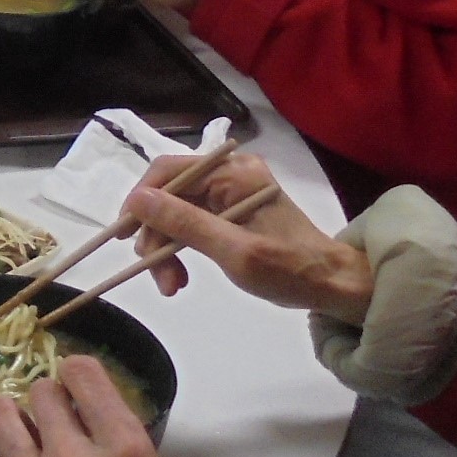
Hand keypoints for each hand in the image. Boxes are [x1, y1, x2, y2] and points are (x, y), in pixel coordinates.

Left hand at [0, 354, 195, 456]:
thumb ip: (126, 449)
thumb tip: (94, 423)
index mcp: (124, 450)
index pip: (81, 373)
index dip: (76, 377)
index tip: (74, 388)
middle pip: (40, 392)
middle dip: (49, 406)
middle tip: (54, 430)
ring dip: (11, 422)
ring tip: (21, 443)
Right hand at [126, 152, 376, 323]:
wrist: (334, 285)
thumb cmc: (289, 270)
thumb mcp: (234, 251)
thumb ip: (184, 223)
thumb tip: (136, 200)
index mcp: (234, 173)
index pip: (168, 172)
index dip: (139, 201)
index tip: (123, 235)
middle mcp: (230, 172)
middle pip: (170, 194)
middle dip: (156, 234)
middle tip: (157, 276)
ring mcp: (232, 190)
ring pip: (177, 211)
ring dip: (166, 247)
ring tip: (170, 284)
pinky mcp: (233, 209)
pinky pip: (192, 221)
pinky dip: (181, 248)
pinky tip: (180, 275)